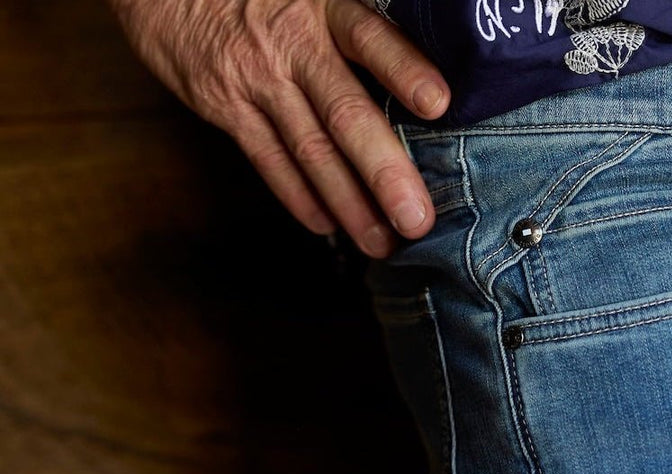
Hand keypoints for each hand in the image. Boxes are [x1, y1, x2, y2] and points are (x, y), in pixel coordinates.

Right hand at [107, 0, 449, 255]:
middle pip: (345, 113)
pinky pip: (269, 160)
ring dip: (349, 204)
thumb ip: (359, 31)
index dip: (404, 69)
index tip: (438, 104)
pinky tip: (329, 226)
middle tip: (416, 220)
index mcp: (325, 7)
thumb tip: (427, 89)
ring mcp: (256, 79)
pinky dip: (300, 197)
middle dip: (384, 172)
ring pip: (311, 150)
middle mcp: (293, 44)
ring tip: (381, 243)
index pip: (370, 37)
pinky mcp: (224, 106)